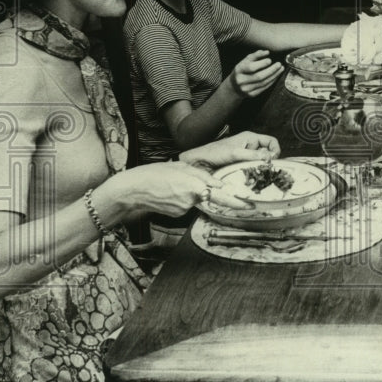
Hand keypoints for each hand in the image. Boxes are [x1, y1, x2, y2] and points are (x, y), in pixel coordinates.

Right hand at [106, 161, 253, 217]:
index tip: (249, 205)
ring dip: (193, 193)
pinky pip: (187, 205)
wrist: (133, 190)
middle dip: (213, 195)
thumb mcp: (182, 167)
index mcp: (194, 185)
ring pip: (197, 200)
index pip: (220, 195)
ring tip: (175, 185)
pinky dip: (184, 199)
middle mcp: (191, 199)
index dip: (236, 201)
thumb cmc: (155, 174)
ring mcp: (184, 209)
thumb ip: (203, 175)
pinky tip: (171, 193)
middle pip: (209, 197)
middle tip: (218, 195)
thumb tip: (220, 184)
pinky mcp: (177, 214)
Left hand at [180, 131, 281, 170]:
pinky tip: (251, 180)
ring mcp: (246, 158)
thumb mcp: (234, 152)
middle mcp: (250, 147)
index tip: (272, 161)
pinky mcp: (241, 167)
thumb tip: (269, 158)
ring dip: (260, 170)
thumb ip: (252, 155)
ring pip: (260, 164)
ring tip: (258, 177)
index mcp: (250, 138)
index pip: (271, 142)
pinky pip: (253, 171)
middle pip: (268, 154)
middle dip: (268, 162)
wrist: (198, 163)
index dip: (275, 150)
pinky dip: (253, 175)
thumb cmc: (214, 153)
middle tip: (266, 171)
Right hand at [230, 50, 282, 97]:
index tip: (270, 60)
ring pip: (263, 83)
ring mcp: (246, 89)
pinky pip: (264, 88)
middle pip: (259, 76)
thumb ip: (255, 55)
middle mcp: (241, 80)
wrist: (234, 86)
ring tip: (281, 69)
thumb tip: (267, 52)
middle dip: (271, 70)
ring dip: (274, 75)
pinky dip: (272, 81)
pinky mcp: (252, 94)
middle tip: (279, 64)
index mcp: (239, 70)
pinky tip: (276, 76)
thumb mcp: (245, 61)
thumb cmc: (242, 70)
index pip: (251, 68)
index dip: (262, 64)